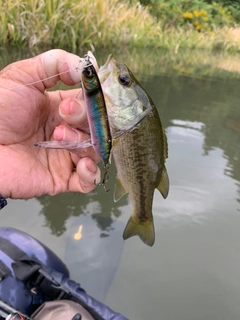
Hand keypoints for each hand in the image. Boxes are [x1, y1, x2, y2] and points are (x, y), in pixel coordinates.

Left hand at [0, 49, 100, 198]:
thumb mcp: (21, 77)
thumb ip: (53, 64)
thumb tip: (86, 66)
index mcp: (62, 109)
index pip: (93, 104)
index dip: (95, 99)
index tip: (86, 93)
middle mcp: (68, 132)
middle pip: (97, 128)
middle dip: (87, 119)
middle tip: (65, 114)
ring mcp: (65, 156)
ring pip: (95, 152)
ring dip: (84, 144)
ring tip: (59, 137)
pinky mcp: (60, 178)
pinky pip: (87, 182)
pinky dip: (91, 174)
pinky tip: (83, 164)